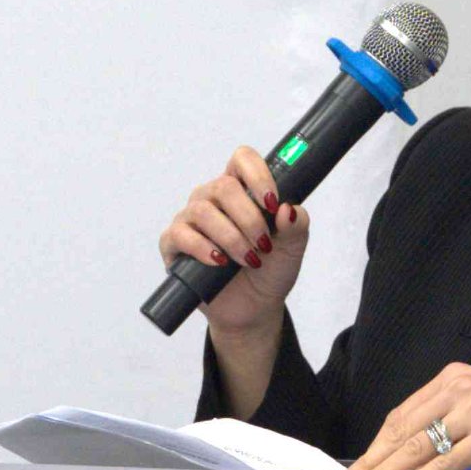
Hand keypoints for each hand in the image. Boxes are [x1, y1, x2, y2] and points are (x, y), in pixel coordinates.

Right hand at [157, 146, 307, 341]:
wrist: (254, 308)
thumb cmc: (270, 270)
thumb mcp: (293, 248)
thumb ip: (296, 225)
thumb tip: (288, 209)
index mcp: (241, 190)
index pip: (242, 160)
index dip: (257, 174)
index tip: (272, 203)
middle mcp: (212, 199)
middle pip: (223, 186)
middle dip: (249, 218)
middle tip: (264, 244)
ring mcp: (190, 220)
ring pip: (202, 211)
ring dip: (231, 237)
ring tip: (249, 259)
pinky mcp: (174, 245)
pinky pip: (179, 235)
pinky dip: (202, 248)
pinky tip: (219, 262)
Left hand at [351, 364, 470, 469]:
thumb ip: (453, 416)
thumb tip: (420, 450)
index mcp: (452, 379)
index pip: (403, 413)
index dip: (378, 442)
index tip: (360, 464)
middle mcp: (458, 389)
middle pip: (403, 429)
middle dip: (375, 459)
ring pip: (419, 446)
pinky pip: (448, 463)